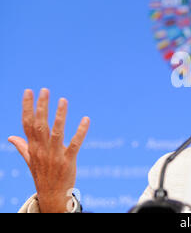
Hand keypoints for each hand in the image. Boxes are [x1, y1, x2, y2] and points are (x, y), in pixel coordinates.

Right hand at [8, 88, 89, 212]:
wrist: (52, 195)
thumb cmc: (42, 175)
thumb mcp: (30, 160)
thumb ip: (23, 146)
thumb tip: (10, 137)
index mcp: (33, 147)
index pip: (27, 124)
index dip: (27, 107)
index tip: (28, 91)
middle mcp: (42, 150)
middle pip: (40, 125)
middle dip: (42, 107)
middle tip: (45, 90)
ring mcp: (55, 156)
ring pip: (57, 133)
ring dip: (60, 116)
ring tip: (63, 100)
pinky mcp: (68, 161)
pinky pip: (75, 144)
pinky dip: (81, 132)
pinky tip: (86, 119)